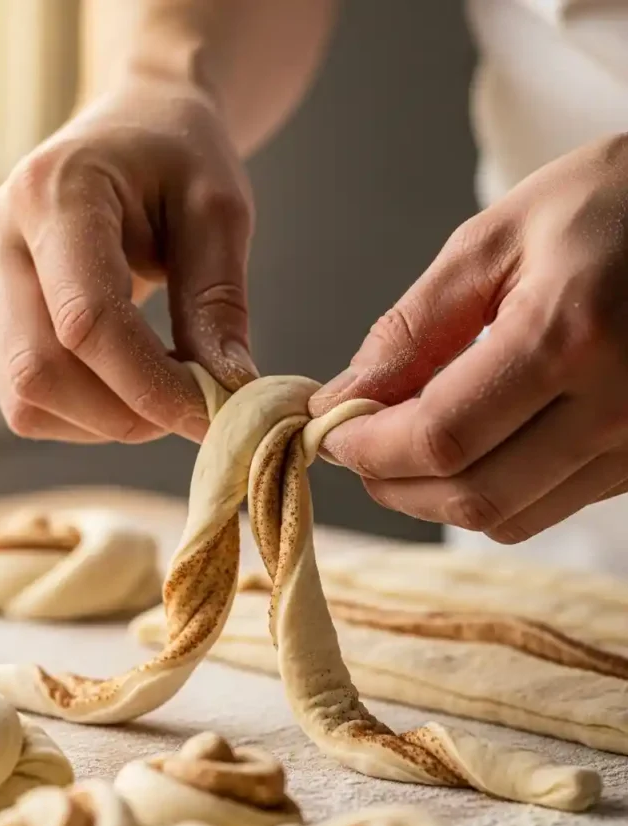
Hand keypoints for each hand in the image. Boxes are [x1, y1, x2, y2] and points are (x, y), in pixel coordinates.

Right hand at [0, 77, 256, 444]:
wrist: (135, 128)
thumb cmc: (180, 157)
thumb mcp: (218, 210)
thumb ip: (218, 301)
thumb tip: (229, 391)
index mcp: (55, 194)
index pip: (87, 320)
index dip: (151, 386)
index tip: (214, 416)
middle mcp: (0, 238)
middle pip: (41, 371)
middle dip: (128, 414)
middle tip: (195, 409)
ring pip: (28, 396)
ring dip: (108, 420)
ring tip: (168, 389)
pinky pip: (28, 399)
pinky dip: (88, 415)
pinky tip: (133, 384)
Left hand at [309, 134, 627, 541]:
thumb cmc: (611, 204)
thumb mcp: (498, 238)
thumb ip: (415, 326)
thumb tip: (346, 397)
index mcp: (568, 335)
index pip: (440, 436)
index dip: (368, 447)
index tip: (330, 429)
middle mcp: (614, 406)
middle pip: (472, 495)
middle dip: (392, 482)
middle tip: (355, 445)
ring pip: (509, 517)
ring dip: (435, 495)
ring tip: (402, 446)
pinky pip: (547, 508)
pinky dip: (489, 490)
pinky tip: (469, 446)